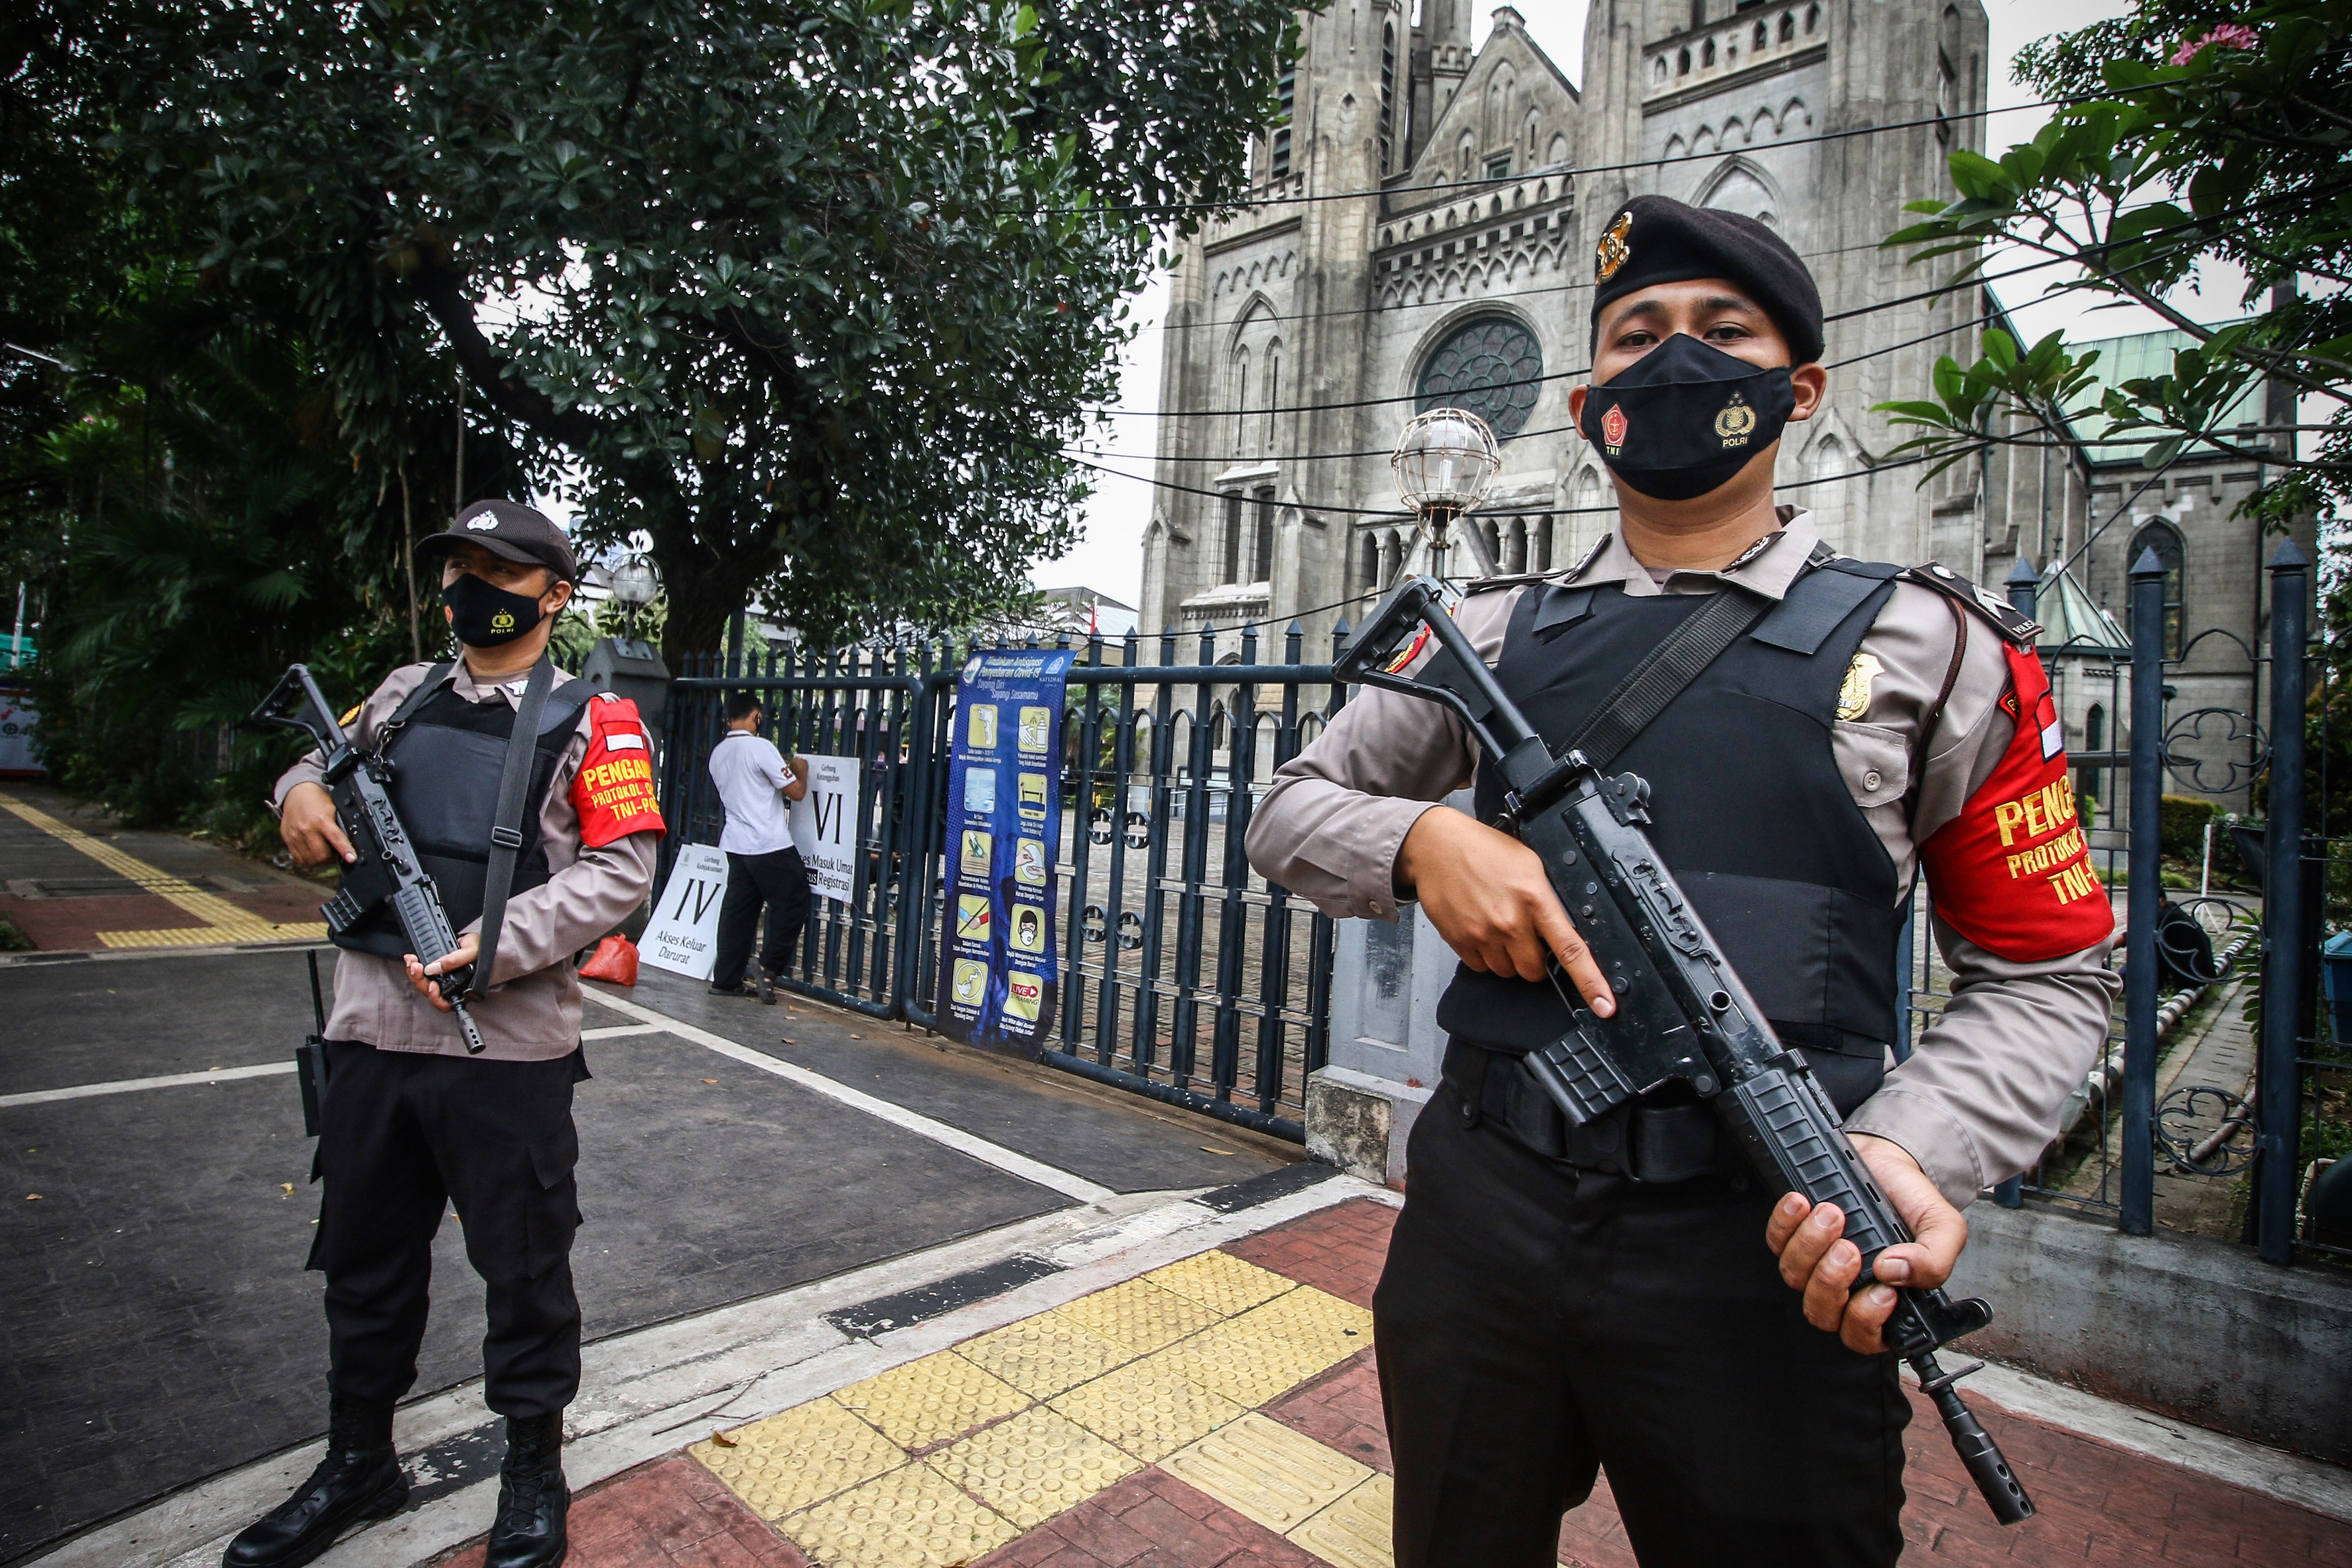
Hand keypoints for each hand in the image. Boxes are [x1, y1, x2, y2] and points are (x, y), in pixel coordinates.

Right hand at [279, 782, 355, 868]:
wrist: (297, 792)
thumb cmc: (317, 800)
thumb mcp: (333, 809)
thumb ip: (339, 825)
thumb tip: (350, 841)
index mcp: (322, 820)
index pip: (336, 839)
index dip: (345, 850)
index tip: (352, 859)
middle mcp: (307, 829)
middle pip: (321, 855)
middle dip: (331, 858)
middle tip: (335, 854)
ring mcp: (295, 835)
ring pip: (310, 860)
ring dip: (320, 861)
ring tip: (324, 853)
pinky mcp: (287, 839)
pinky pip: (298, 858)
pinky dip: (308, 860)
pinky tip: (312, 853)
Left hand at [402, 933, 479, 1011]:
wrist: (478, 940)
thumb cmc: (482, 949)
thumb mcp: (471, 952)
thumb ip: (454, 961)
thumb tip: (431, 969)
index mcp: (462, 989)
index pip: (446, 1003)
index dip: (436, 998)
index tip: (432, 985)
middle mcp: (450, 987)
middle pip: (430, 993)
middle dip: (419, 980)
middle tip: (415, 967)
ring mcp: (441, 980)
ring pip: (423, 984)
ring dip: (414, 973)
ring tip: (411, 961)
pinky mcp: (434, 971)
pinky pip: (421, 974)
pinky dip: (414, 967)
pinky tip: (411, 959)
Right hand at [1396, 806, 1614, 1016]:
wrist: (1438, 846)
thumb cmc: (1484, 850)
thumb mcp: (1530, 864)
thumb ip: (1547, 899)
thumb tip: (1564, 926)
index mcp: (1535, 899)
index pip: (1570, 949)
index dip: (1590, 982)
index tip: (1604, 1006)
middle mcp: (1509, 922)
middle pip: (1534, 972)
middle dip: (1535, 962)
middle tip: (1527, 937)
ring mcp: (1483, 934)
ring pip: (1507, 972)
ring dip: (1508, 959)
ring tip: (1499, 927)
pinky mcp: (1460, 941)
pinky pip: (1481, 967)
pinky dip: (1485, 956)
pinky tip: (1481, 930)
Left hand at [1765, 1134, 1967, 1353]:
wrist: (1888, 1160)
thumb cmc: (1913, 1201)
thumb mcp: (1943, 1228)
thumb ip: (1934, 1258)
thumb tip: (1895, 1271)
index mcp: (1886, 1301)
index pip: (1865, 1337)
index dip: (1866, 1321)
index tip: (1881, 1290)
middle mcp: (1846, 1291)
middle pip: (1822, 1312)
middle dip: (1831, 1281)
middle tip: (1849, 1248)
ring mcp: (1815, 1266)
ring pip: (1795, 1278)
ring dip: (1809, 1246)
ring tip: (1832, 1213)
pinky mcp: (1793, 1237)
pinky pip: (1776, 1242)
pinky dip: (1785, 1223)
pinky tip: (1803, 1203)